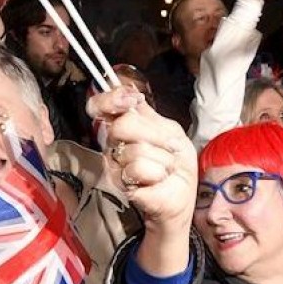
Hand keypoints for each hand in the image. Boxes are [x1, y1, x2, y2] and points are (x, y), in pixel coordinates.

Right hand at [87, 87, 197, 231]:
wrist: (183, 190)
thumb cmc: (176, 161)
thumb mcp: (170, 129)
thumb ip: (149, 113)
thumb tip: (131, 93)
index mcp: (124, 126)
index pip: (99, 106)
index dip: (110, 99)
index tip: (131, 100)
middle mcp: (114, 144)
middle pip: (122, 125)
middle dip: (155, 134)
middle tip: (170, 145)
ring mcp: (115, 166)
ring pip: (136, 149)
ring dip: (162, 157)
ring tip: (166, 165)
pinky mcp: (121, 186)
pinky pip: (138, 170)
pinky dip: (158, 173)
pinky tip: (159, 178)